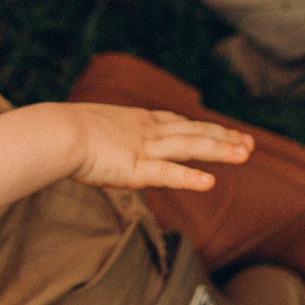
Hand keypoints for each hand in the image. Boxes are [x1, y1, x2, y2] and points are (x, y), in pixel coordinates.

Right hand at [66, 102, 253, 192]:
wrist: (54, 132)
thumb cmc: (62, 132)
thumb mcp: (91, 130)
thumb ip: (105, 138)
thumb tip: (100, 146)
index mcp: (137, 121)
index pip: (179, 124)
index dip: (205, 129)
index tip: (226, 132)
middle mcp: (146, 130)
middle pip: (194, 132)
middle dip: (223, 137)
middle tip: (250, 143)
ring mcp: (143, 147)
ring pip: (190, 147)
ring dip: (219, 150)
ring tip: (245, 154)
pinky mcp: (134, 167)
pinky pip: (167, 173)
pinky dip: (189, 177)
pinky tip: (209, 183)